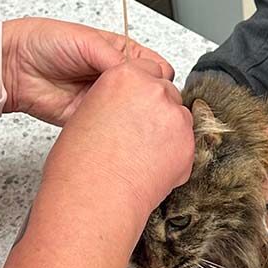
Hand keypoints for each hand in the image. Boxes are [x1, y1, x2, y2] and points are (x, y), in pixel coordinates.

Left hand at [1, 17, 173, 125]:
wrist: (13, 66)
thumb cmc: (44, 42)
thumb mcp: (88, 40)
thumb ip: (118, 58)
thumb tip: (143, 75)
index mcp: (119, 53)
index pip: (155, 66)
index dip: (158, 75)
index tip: (155, 82)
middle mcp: (114, 77)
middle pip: (147, 91)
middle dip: (149, 97)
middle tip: (144, 99)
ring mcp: (103, 99)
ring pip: (132, 111)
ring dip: (133, 113)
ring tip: (128, 111)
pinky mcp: (91, 118)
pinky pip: (111, 126)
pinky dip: (116, 127)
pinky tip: (115, 124)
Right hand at [42, 62, 194, 228]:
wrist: (93, 197)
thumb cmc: (80, 164)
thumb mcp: (87, 114)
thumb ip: (114, 102)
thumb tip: (125, 109)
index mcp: (124, 76)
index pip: (148, 70)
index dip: (143, 90)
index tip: (138, 105)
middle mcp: (153, 90)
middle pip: (166, 93)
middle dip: (156, 112)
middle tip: (138, 136)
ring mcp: (174, 117)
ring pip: (179, 118)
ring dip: (167, 132)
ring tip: (142, 155)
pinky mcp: (188, 144)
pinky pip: (186, 145)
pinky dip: (174, 155)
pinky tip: (151, 167)